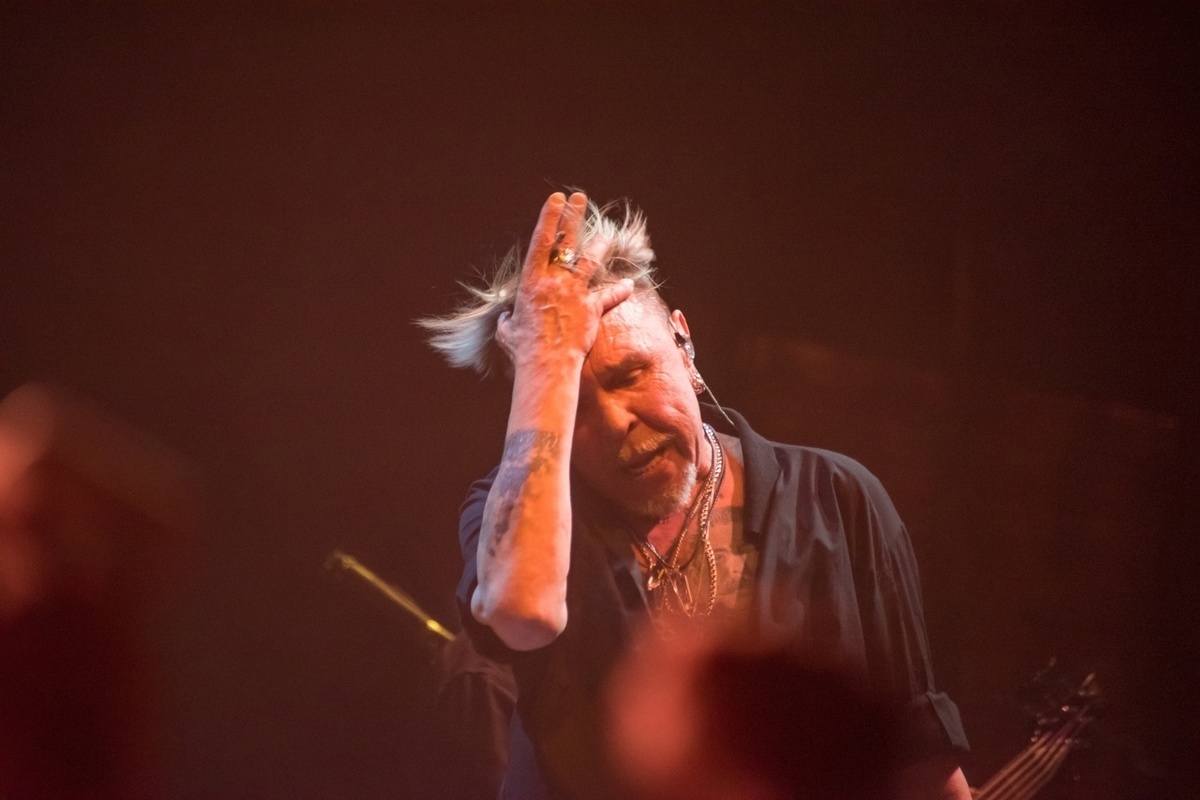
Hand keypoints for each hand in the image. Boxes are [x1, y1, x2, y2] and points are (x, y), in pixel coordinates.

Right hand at [495, 192, 633, 366]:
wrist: (547, 364)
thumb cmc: (522, 349)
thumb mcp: (506, 330)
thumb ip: (508, 319)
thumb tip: (507, 319)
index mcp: (532, 281)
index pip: (541, 241)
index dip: (549, 217)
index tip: (556, 198)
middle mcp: (555, 281)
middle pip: (567, 243)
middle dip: (574, 217)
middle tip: (580, 197)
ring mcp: (576, 293)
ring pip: (590, 262)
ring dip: (599, 247)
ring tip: (606, 236)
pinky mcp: (592, 310)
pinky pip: (609, 296)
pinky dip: (619, 290)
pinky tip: (629, 284)